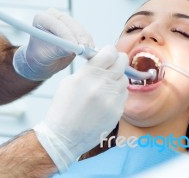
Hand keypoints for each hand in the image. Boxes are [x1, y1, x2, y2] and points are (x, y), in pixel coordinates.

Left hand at [13, 8, 93, 80]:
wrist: (43, 61)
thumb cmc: (39, 57)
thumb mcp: (45, 55)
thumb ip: (57, 50)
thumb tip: (71, 49)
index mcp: (42, 18)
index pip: (56, 24)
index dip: (66, 34)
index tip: (73, 46)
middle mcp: (54, 16)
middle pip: (70, 24)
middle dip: (79, 37)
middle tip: (85, 48)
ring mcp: (66, 21)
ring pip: (79, 29)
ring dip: (85, 40)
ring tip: (89, 51)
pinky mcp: (75, 28)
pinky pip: (84, 34)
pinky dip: (88, 42)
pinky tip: (90, 50)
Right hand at [33, 46, 128, 171]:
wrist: (64, 137)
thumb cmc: (63, 109)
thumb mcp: (70, 81)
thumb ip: (88, 69)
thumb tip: (101, 60)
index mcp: (89, 74)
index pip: (110, 52)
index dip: (109, 51)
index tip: (107, 54)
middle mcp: (103, 85)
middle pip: (123, 62)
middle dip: (117, 61)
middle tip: (111, 66)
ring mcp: (113, 98)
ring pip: (124, 79)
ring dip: (117, 79)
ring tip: (104, 88)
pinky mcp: (118, 111)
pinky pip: (124, 95)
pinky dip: (117, 95)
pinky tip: (105, 101)